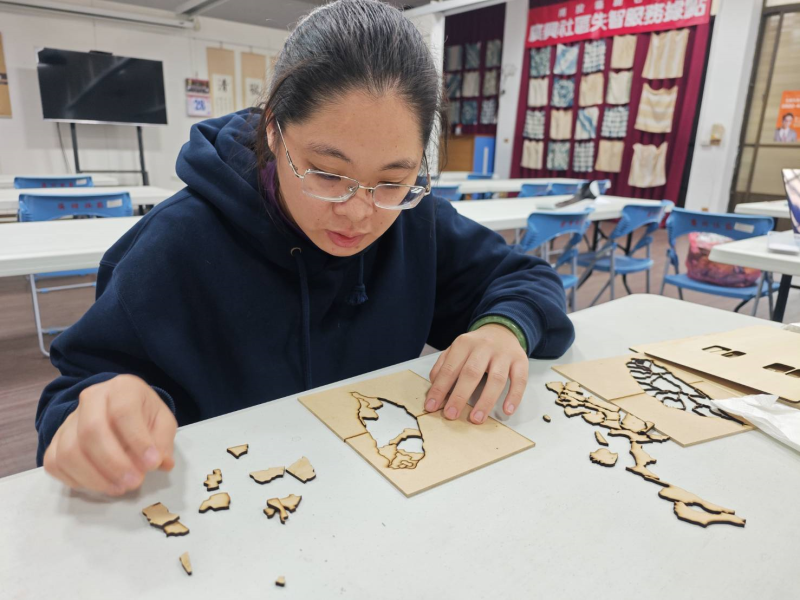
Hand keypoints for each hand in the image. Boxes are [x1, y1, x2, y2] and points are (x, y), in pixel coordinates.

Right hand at [43, 374, 176, 495]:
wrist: (119, 409)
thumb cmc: (143, 415)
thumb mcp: (162, 421)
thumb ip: (163, 441)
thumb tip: (162, 463)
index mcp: (122, 388)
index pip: (123, 412)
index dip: (137, 440)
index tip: (152, 464)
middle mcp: (91, 398)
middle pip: (91, 431)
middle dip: (113, 463)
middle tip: (134, 482)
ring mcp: (69, 419)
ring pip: (69, 451)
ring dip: (94, 477)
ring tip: (119, 488)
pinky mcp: (56, 440)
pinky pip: (55, 463)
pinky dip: (75, 479)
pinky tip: (99, 485)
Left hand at [426, 324, 528, 423]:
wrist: (502, 330)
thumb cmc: (476, 346)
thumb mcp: (457, 349)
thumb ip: (444, 365)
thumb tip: (435, 388)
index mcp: (464, 343)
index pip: (450, 368)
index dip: (440, 388)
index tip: (432, 407)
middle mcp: (484, 347)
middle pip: (471, 373)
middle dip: (460, 396)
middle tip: (451, 415)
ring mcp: (504, 354)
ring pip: (496, 378)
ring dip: (486, 401)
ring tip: (477, 419)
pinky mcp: (521, 360)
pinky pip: (520, 380)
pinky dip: (514, 396)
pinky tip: (507, 410)